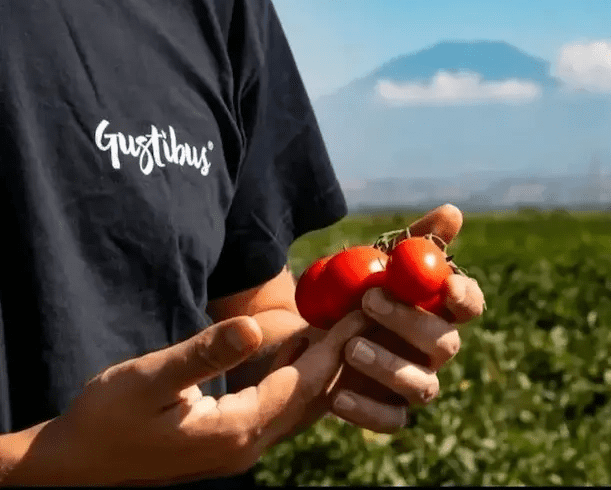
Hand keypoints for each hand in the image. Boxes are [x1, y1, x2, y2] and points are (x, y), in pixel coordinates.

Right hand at [4, 312, 367, 485]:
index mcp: (236, 430)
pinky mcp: (231, 440)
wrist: (78, 462)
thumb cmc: (106, 416)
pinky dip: (298, 378)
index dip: (334, 346)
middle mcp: (249, 444)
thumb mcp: (150, 378)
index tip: (361, 313)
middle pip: (312, 397)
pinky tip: (302, 351)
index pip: (302, 384)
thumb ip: (204, 353)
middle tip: (368, 316)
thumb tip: (252, 326)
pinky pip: (280, 407)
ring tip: (345, 327)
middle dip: (341, 355)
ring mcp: (242, 446)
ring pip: (300, 404)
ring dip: (324, 367)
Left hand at [327, 204, 485, 431]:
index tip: (445, 285)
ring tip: (350, 348)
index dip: (464, 296)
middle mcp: (435, 350)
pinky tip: (338, 396)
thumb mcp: (376, 264)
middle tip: (368, 303)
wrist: (312, 335)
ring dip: (389, 367)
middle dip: (409, 323)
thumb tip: (453, 212)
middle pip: (445, 345)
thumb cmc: (356, 295)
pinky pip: (391, 422)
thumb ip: (413, 243)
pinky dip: (367, 411)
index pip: (469, 305)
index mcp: (439, 312)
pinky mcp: (389, 412)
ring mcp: (416, 383)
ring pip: (423, 387)